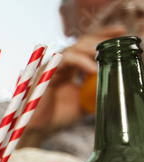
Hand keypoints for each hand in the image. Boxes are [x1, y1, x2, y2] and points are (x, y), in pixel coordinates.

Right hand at [23, 27, 123, 145]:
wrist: (40, 129)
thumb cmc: (58, 116)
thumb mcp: (85, 103)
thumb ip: (96, 92)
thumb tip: (115, 84)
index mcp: (70, 69)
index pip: (87, 47)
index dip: (102, 36)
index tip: (121, 32)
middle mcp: (61, 65)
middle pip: (82, 42)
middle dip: (100, 38)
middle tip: (118, 41)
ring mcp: (52, 68)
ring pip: (73, 48)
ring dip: (91, 49)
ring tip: (107, 54)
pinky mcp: (45, 73)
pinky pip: (63, 61)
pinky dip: (79, 62)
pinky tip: (92, 69)